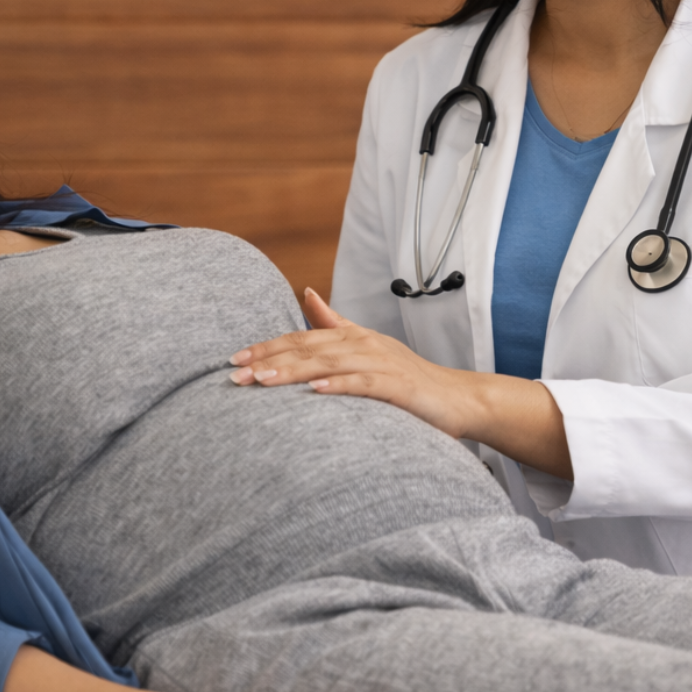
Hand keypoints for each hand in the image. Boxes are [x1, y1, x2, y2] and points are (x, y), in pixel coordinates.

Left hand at [230, 288, 475, 437]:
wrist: (458, 398)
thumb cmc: (407, 377)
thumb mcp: (366, 345)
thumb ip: (335, 322)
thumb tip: (307, 293)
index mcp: (350, 336)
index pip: (300, 338)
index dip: (266, 347)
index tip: (233, 358)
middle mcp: (362, 344)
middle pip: (307, 349)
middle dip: (268, 361)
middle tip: (234, 373)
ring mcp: (380, 363)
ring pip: (328, 364)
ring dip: (293, 371)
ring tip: (262, 380)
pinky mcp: (398, 386)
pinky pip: (364, 384)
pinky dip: (339, 386)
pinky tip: (315, 392)